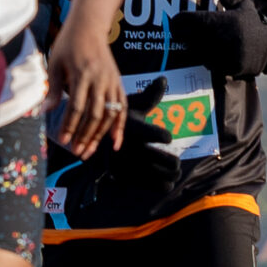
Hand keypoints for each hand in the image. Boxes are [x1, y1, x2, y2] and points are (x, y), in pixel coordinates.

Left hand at [44, 19, 125, 154]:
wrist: (90, 26)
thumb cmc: (68, 44)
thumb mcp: (55, 63)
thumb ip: (52, 89)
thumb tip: (43, 112)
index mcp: (82, 74)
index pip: (77, 107)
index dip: (70, 126)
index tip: (63, 141)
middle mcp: (100, 80)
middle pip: (95, 114)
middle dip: (85, 136)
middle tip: (76, 152)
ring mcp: (112, 82)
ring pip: (109, 114)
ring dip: (99, 136)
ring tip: (89, 151)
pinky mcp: (118, 83)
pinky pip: (122, 108)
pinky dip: (120, 127)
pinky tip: (114, 143)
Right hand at [109, 78, 185, 192]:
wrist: (90, 137)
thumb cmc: (116, 119)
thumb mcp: (129, 105)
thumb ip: (149, 96)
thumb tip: (163, 80)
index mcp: (133, 129)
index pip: (153, 134)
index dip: (163, 136)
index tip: (168, 138)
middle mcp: (129, 147)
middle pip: (157, 158)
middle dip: (171, 163)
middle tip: (176, 163)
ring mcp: (126, 163)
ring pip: (154, 173)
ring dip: (169, 175)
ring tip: (176, 173)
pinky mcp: (122, 175)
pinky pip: (146, 185)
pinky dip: (160, 186)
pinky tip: (168, 184)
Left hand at [171, 0, 266, 77]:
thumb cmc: (251, 23)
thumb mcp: (240, 4)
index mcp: (223, 20)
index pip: (188, 20)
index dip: (178, 20)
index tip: (176, 20)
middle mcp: (222, 38)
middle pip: (187, 37)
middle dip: (182, 34)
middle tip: (182, 31)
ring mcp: (224, 55)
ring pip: (194, 52)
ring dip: (192, 47)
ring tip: (198, 40)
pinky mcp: (226, 68)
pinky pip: (205, 64)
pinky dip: (204, 59)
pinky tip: (210, 53)